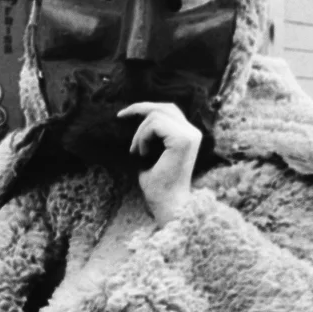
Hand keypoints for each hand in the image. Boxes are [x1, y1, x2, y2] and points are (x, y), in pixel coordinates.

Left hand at [117, 102, 201, 225]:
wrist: (167, 204)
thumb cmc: (158, 185)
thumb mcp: (150, 153)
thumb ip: (150, 135)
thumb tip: (134, 116)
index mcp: (188, 135)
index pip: (168, 110)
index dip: (145, 108)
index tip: (122, 115)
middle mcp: (192, 132)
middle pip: (164, 107)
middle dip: (139, 109)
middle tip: (120, 117)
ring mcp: (189, 135)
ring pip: (156, 115)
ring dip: (140, 134)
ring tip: (138, 153)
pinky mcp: (182, 140)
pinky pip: (155, 125)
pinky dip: (142, 138)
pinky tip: (143, 154)